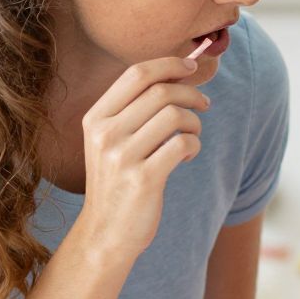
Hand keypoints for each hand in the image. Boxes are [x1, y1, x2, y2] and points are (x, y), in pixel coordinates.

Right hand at [78, 57, 208, 260]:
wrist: (105, 233)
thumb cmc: (117, 182)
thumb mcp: (111, 142)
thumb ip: (133, 110)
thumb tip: (175, 75)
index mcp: (95, 118)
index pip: (136, 74)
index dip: (169, 65)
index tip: (192, 67)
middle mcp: (105, 133)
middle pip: (160, 91)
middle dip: (191, 93)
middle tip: (204, 104)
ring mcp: (122, 156)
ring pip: (175, 116)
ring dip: (195, 122)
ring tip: (192, 135)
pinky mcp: (144, 178)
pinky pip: (183, 144)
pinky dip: (194, 145)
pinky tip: (187, 156)